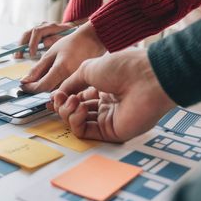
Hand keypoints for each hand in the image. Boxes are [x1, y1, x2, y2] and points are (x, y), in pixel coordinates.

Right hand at [14, 18, 85, 58]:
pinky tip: (21, 53)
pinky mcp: (38, 32)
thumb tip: (44, 42)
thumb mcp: (65, 38)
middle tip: (19, 56)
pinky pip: (28, 37)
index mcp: (50, 26)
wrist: (73, 29)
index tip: (32, 54)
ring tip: (17, 55)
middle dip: (22, 45)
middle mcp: (43, 26)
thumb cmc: (70, 35)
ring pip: (26, 34)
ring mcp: (39, 28)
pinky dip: (24, 44)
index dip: (33, 43)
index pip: (37, 32)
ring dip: (20, 45)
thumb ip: (56, 39)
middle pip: (28, 32)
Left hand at [21, 23, 105, 92]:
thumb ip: (38, 68)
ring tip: (42, 76)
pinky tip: (54, 76)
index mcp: (62, 69)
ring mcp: (78, 82)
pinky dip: (56, 85)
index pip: (42, 86)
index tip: (23, 85)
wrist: (93, 40)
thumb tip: (25, 80)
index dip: (30, 88)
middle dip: (37, 87)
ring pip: (56, 91)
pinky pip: (65, 89)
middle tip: (30, 81)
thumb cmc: (72, 43)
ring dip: (46, 86)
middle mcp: (71, 78)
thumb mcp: (51, 53)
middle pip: (48, 91)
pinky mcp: (82, 84)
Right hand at [52, 49, 175, 141]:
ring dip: (68, 113)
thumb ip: (70, 83)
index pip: (78, 98)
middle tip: (64, 98)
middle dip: (63, 105)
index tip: (55, 94)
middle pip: (75, 112)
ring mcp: (109, 119)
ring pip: (78, 123)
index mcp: (104, 88)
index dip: (64, 97)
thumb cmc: (123, 67)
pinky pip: (85, 133)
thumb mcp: (88, 69)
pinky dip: (76, 122)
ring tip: (73, 101)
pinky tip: (79, 109)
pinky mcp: (112, 133)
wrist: (145, 77)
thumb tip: (57, 93)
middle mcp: (106, 104)